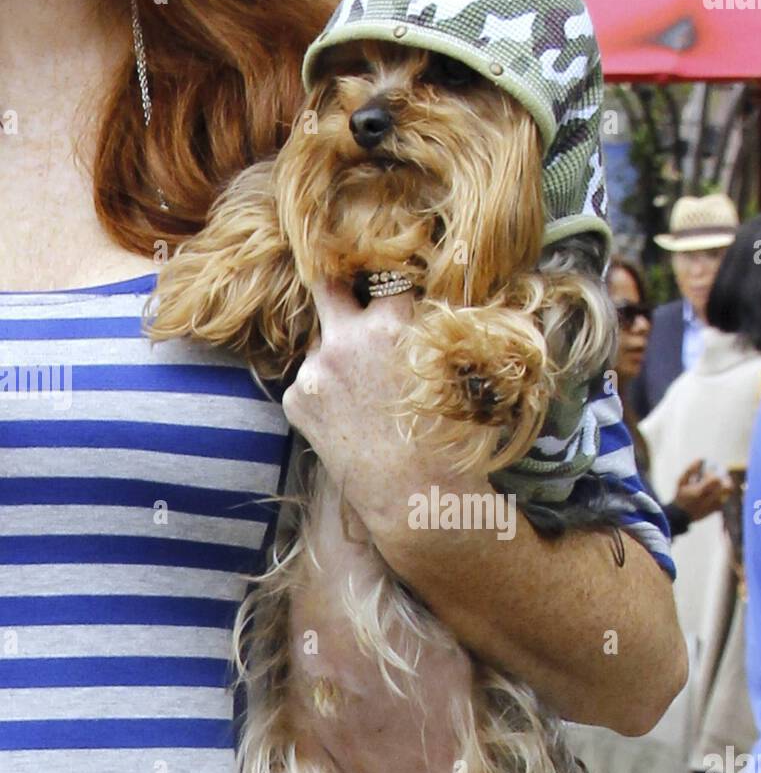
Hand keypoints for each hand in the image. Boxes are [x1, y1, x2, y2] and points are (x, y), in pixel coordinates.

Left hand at [281, 278, 483, 538]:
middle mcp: (347, 338)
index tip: (387, 288)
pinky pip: (309, 382)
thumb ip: (428, 331)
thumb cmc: (449, 439)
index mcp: (392, 323)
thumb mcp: (452, 371)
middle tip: (348, 295)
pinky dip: (324, 393)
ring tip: (365, 396)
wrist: (415, 498)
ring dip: (337, 355)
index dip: (387, 282)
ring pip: (322, 343)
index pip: (384, 274)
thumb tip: (420, 306)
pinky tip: (350, 420)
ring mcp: (315, 369)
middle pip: (327, 285)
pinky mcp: (295, 399)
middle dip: (338, 285)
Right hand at [671, 459, 729, 521]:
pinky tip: (713, 491)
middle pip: (727, 487)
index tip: (705, 473)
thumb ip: (690, 470)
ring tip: (716, 483)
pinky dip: (722, 492)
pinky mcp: (717, 509)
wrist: (681, 515)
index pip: (715, 479)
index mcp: (700, 492)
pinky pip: (725, 498)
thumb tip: (701, 459)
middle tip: (719, 475)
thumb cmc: (680, 496)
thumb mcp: (681, 482)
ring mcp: (714, 505)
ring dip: (724, 485)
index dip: (712, 474)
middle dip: (725, 479)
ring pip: (728, 492)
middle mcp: (709, 499)